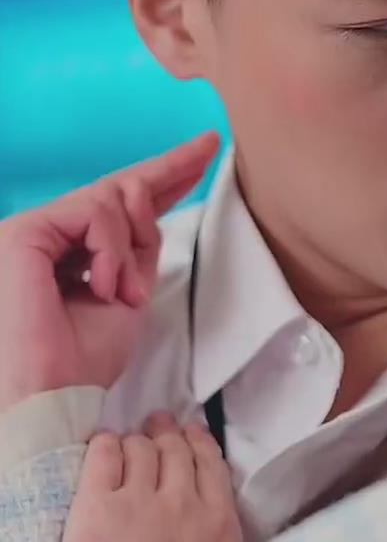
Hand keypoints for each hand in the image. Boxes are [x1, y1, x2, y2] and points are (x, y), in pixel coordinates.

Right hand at [0, 132, 219, 409]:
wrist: (52, 396)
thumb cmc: (81, 361)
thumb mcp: (129, 294)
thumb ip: (137, 247)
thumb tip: (144, 195)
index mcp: (73, 253)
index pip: (121, 208)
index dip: (163, 181)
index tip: (202, 156)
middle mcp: (50, 235)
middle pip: (115, 187)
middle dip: (168, 168)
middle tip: (208, 145)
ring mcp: (35, 231)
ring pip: (110, 200)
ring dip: (131, 247)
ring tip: (123, 293)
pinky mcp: (24, 232)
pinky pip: (92, 213)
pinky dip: (111, 249)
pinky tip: (103, 285)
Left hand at [54, 411, 245, 541]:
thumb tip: (227, 525)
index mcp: (218, 521)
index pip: (210, 461)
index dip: (198, 440)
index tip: (190, 432)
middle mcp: (182, 501)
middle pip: (175, 449)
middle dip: (166, 431)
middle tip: (158, 424)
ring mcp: (139, 499)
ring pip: (141, 448)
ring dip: (137, 441)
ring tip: (130, 441)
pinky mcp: (97, 504)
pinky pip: (104, 454)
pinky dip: (106, 445)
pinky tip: (104, 446)